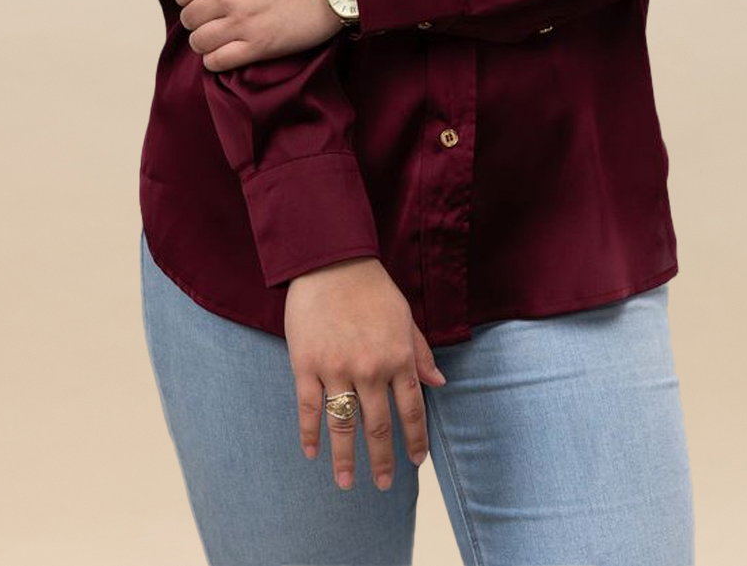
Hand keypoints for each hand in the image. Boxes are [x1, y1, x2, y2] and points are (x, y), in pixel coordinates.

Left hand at [173, 0, 344, 67]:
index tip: (197, 1)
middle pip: (189, 18)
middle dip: (195, 20)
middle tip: (208, 20)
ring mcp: (243, 23)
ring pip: (199, 42)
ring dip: (203, 41)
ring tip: (214, 38)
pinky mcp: (260, 46)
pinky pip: (218, 62)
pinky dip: (214, 61)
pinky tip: (223, 54)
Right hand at [285, 257, 445, 491]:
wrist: (332, 261)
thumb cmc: (372, 288)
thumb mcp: (405, 317)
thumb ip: (420, 353)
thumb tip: (439, 384)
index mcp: (398, 357)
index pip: (411, 410)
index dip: (414, 439)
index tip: (415, 462)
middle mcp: (370, 369)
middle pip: (378, 426)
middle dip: (382, 459)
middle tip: (383, 484)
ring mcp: (337, 369)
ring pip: (343, 425)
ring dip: (346, 459)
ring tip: (346, 483)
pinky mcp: (306, 365)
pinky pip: (309, 409)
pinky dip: (310, 434)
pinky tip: (313, 453)